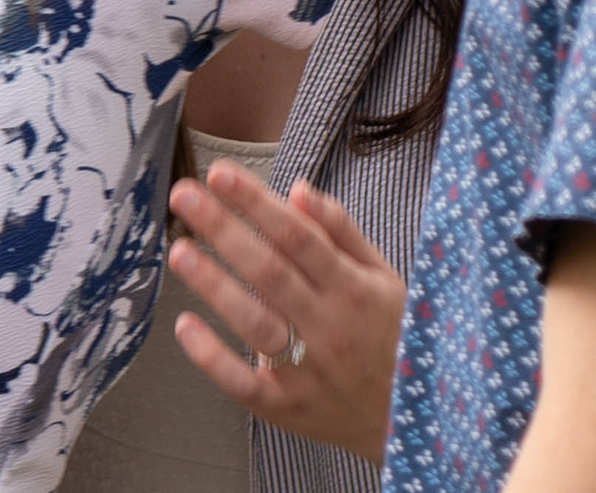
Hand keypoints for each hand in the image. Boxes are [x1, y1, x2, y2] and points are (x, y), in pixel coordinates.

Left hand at [167, 159, 404, 464]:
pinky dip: (213, 357)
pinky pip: (244, 383)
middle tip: (183, 195)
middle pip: (270, 270)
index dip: (257, 202)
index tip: (219, 173)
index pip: (298, 236)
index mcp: (353, 288)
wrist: (416, 422)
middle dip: (224, 228)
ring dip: (214, 285)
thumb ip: (341, 231)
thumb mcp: (383, 278)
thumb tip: (296, 188)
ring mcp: (309, 370)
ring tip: (178, 251)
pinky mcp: (287, 407)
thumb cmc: (393, 335)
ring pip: (255, 323)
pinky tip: (184, 325)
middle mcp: (331, 326)